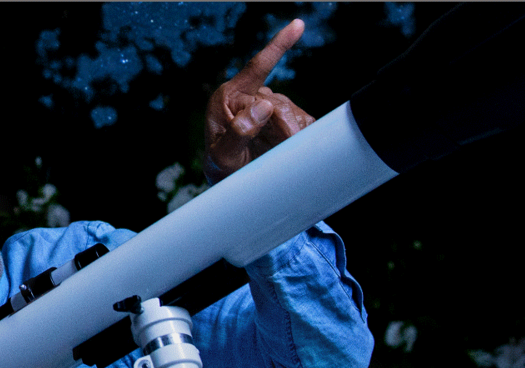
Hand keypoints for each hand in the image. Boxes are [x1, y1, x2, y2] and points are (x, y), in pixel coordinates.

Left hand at [205, 19, 316, 177]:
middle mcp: (246, 96)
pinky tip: (291, 144)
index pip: (257, 67)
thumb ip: (239, 133)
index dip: (279, 45)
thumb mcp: (223, 157)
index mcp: (227, 97)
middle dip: (284, 125)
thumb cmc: (221, 170)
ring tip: (279, 150)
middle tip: (286, 144)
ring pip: (292, 111)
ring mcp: (266, 106)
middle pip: (278, 101)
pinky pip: (302, 120)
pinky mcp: (281, 118)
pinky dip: (302, 133)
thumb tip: (263, 105)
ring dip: (292, 132)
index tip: (298, 25)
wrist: (232, 184)